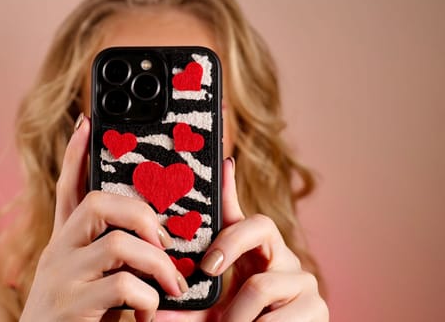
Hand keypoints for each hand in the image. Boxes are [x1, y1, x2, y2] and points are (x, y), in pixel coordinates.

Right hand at [20, 115, 186, 321]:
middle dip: (141, 214)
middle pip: (97, 203)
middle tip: (165, 241)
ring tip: (172, 286)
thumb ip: (115, 258)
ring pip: (118, 244)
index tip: (87, 123)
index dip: (76, 155)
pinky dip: (148, 300)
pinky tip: (146, 315)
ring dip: (158, 265)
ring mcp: (61, 277)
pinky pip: (123, 286)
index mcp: (64, 244)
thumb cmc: (80, 320)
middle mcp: (58, 253)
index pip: (67, 189)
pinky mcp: (71, 305)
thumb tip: (152, 238)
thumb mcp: (92, 282)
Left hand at [199, 158, 328, 320]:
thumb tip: (155, 312)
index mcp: (257, 255)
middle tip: (206, 271)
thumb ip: (191, 305)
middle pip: (259, 226)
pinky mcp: (317, 307)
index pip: (245, 215)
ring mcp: (303, 281)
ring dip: (235, 316)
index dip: (233, 188)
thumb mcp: (215, 312)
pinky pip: (277, 316)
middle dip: (227, 246)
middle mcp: (283, 259)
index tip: (224, 165)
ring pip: (259, 285)